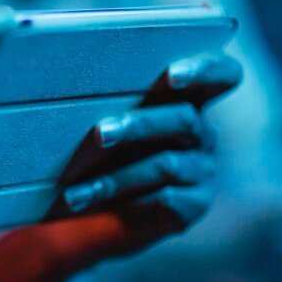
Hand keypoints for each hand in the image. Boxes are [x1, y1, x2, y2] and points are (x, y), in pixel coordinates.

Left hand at [60, 53, 240, 253]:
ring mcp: (203, 170)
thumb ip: (110, 107)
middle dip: (139, 124)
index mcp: (188, 102)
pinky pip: (163, 200)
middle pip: (184, 118)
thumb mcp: (114, 127)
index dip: (204, 69)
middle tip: (100, 133)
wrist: (116, 212)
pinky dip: (122, 204)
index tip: (172, 73)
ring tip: (74, 193)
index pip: (221, 75)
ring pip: (166, 165)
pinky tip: (92, 207)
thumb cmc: (108, 154)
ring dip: (114, 178)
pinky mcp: (195, 204)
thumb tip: (60, 88)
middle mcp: (202, 134)